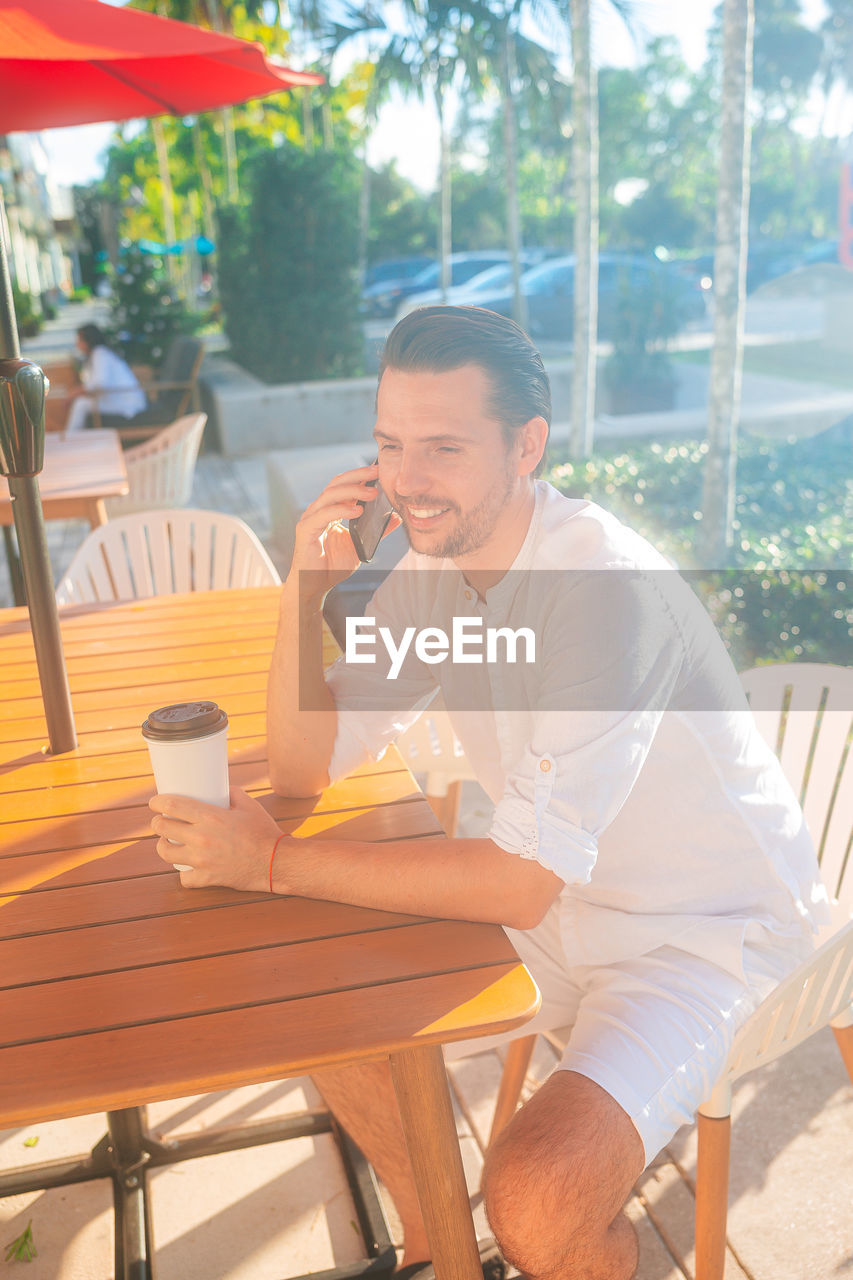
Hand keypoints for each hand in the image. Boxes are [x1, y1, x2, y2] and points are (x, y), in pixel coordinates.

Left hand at [149, 787, 282, 891]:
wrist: (276, 862)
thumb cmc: (263, 832)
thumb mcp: (249, 805)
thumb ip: (232, 793)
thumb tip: (221, 787)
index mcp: (210, 817)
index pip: (171, 805)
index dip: (157, 802)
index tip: (154, 802)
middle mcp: (201, 838)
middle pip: (162, 828)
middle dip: (157, 822)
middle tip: (161, 821)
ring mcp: (202, 860)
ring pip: (165, 852)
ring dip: (163, 845)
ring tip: (168, 842)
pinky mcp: (207, 878)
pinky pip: (184, 878)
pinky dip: (183, 873)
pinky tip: (187, 867)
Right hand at [290, 463, 400, 598]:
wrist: (313, 585)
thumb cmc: (332, 566)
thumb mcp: (360, 545)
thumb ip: (376, 531)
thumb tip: (397, 518)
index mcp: (329, 510)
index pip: (343, 486)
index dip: (359, 476)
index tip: (379, 470)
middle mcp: (318, 510)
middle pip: (336, 484)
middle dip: (357, 476)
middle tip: (377, 472)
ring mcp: (310, 519)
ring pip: (330, 495)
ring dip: (353, 492)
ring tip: (372, 493)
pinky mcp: (305, 530)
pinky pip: (324, 515)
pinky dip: (341, 510)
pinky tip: (357, 510)